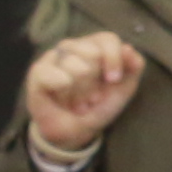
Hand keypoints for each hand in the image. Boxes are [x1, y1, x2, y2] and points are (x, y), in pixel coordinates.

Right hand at [22, 34, 142, 161]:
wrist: (76, 132)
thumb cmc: (98, 106)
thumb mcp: (124, 89)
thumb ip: (134, 67)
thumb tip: (129, 48)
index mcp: (95, 47)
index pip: (107, 39)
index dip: (113, 58)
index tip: (113, 80)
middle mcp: (74, 48)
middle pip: (90, 52)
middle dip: (94, 81)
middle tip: (91, 98)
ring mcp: (54, 58)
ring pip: (71, 63)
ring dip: (79, 91)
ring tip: (78, 104)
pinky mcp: (37, 72)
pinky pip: (48, 71)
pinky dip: (59, 85)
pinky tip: (62, 98)